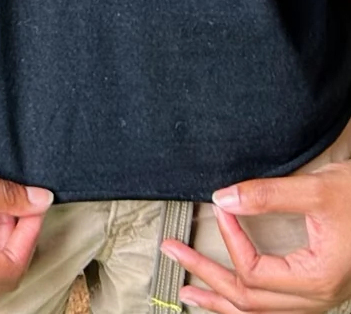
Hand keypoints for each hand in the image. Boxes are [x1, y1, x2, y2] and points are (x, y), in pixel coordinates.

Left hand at [163, 163, 350, 312]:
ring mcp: (321, 300)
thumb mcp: (315, 190)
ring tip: (187, 290)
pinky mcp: (319, 291)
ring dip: (222, 302)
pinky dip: (246, 307)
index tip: (218, 208)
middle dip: (206, 275)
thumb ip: (266, 195)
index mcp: (318, 279)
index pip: (255, 272)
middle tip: (171, 251)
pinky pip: (277, 311)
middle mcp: (320, 299)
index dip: (229, 241)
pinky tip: (228, 299)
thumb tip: (222, 198)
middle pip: (250, 300)